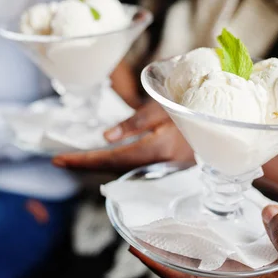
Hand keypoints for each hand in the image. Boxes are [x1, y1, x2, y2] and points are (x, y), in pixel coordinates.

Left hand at [52, 101, 194, 171]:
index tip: (60, 160)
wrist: (218, 122)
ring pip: (122, 170)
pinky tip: (103, 157)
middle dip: (86, 164)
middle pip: (113, 168)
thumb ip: (134, 123)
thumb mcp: (162, 108)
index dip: (84, 161)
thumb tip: (105, 137)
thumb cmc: (191, 108)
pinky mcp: (164, 167)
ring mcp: (163, 169)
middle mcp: (158, 164)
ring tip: (75, 158)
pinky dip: (113, 162)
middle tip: (61, 160)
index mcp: (156, 149)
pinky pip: (132, 167)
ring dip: (97, 165)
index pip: (112, 159)